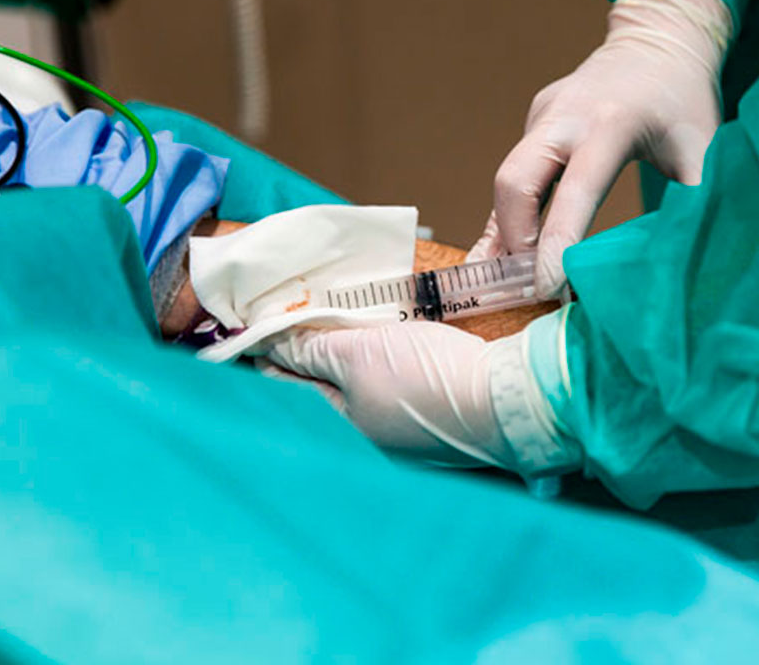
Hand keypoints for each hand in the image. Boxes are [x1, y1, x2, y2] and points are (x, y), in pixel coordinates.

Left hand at [273, 323, 519, 468]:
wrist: (508, 399)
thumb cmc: (430, 384)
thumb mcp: (359, 357)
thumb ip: (314, 348)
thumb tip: (271, 342)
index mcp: (344, 430)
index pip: (292, 388)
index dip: (272, 356)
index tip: (250, 333)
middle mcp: (372, 437)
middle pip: (327, 389)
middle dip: (308, 356)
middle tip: (288, 322)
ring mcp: (407, 429)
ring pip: (362, 386)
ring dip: (346, 356)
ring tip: (330, 325)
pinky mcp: (439, 413)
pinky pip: (396, 384)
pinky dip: (384, 361)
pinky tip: (387, 340)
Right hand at [469, 0, 731, 296]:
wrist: (657, 39)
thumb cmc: (685, 99)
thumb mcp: (704, 149)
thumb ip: (697, 202)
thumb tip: (694, 263)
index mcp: (610, 124)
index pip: (573, 192)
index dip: (556, 244)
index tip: (548, 290)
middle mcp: (564, 118)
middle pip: (514, 183)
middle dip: (515, 241)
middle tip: (529, 290)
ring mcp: (541, 119)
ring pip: (504, 184)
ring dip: (504, 237)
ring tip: (505, 290)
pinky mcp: (533, 126)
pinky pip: (511, 180)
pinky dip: (504, 221)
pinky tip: (493, 262)